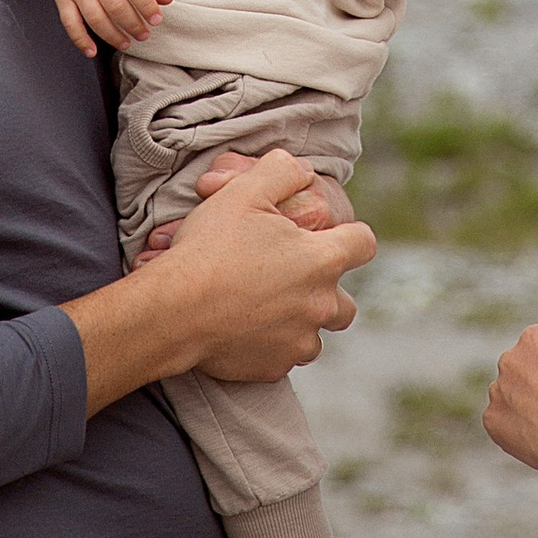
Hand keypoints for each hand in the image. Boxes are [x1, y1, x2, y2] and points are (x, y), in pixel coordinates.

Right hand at [15, 0, 169, 57]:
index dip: (147, 6)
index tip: (156, 20)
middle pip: (115, 5)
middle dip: (132, 24)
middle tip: (144, 34)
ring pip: (94, 17)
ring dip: (112, 35)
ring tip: (126, 43)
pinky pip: (69, 22)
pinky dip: (80, 39)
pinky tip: (92, 51)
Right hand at [142, 149, 374, 384]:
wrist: (173, 309)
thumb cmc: (210, 248)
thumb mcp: (244, 191)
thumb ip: (283, 172)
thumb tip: (302, 169)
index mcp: (322, 260)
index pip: (364, 244)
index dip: (350, 235)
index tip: (330, 237)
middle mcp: (320, 305)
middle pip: (347, 303)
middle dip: (327, 291)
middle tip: (292, 279)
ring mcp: (297, 341)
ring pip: (316, 335)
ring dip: (301, 322)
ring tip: (269, 306)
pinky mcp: (273, 368)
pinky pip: (285, 357)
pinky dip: (273, 345)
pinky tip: (246, 328)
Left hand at [481, 323, 537, 482]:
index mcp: (534, 338)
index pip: (534, 344)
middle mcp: (510, 358)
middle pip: (516, 367)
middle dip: (529, 382)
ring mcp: (498, 389)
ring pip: (507, 395)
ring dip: (520, 406)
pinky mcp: (491, 418)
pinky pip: (500, 421)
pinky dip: (514, 430)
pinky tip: (536, 439)